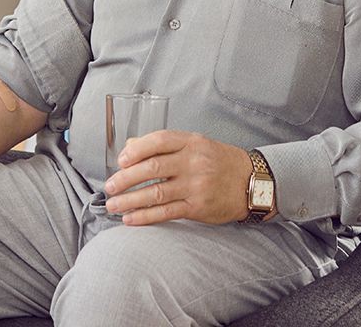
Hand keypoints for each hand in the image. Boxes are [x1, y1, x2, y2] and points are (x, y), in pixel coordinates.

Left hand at [104, 130, 256, 225]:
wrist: (252, 182)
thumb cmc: (218, 161)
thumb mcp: (195, 144)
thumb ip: (164, 145)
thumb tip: (130, 147)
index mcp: (191, 142)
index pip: (158, 140)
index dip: (136, 149)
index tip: (120, 160)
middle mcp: (193, 162)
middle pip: (153, 167)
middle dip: (126, 178)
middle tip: (109, 186)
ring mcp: (196, 185)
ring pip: (156, 192)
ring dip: (130, 200)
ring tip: (113, 205)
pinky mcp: (198, 207)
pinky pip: (166, 212)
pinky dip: (145, 217)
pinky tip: (130, 219)